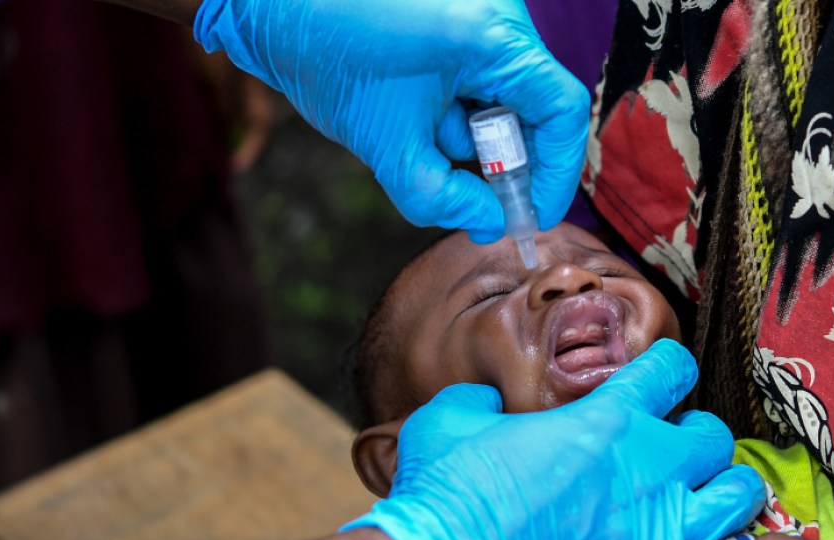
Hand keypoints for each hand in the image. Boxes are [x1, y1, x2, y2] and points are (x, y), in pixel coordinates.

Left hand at [193, 0, 588, 233]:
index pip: (562, 111)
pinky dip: (465, 109)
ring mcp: (483, 8)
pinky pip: (486, 74)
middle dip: (515, 159)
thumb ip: (445, 198)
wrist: (272, 2)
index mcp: (492, 38)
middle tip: (492, 203)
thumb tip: (491, 223)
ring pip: (511, 92)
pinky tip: (423, 114)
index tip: (535, 213)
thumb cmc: (325, 57)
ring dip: (481, 134)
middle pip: (540, 102)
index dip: (557, 172)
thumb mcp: (389, 147)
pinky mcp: (464, 12)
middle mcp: (499, 13)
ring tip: (428, 141)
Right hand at [345, 340, 764, 539]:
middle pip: (716, 437)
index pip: (673, 369)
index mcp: (607, 418)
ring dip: (724, 496)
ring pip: (740, 498)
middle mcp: (649, 469)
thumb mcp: (447, 422)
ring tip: (701, 506)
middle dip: (699, 441)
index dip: (667, 373)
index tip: (656, 387)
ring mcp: (661, 531)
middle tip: (674, 458)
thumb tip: (486, 403)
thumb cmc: (444, 500)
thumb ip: (479, 401)